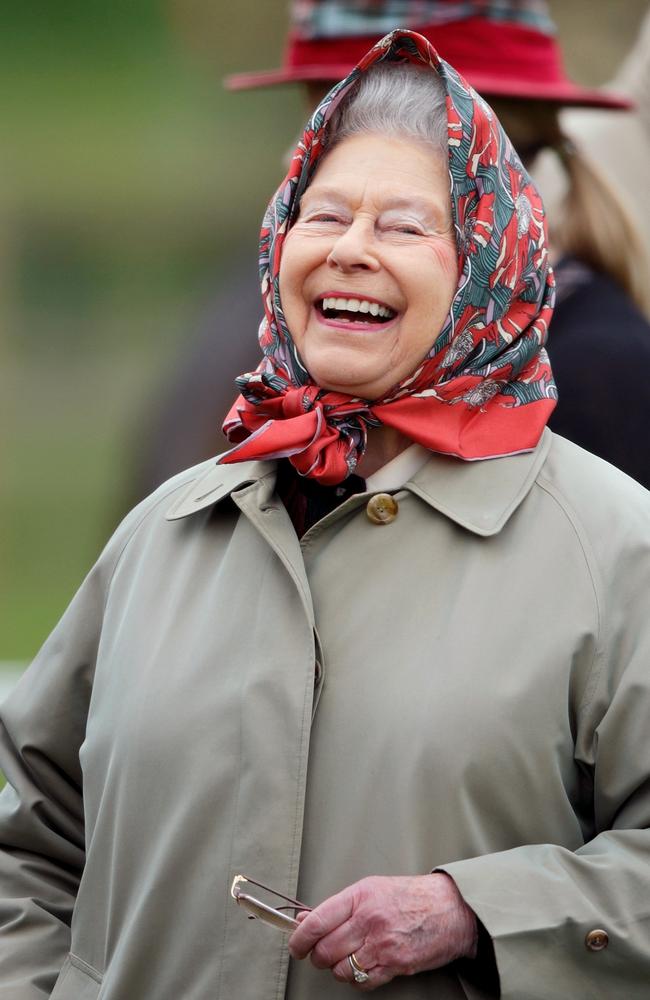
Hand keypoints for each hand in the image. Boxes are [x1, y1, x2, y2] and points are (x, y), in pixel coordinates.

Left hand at [288, 873, 477, 990]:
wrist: (450, 909)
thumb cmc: (410, 896)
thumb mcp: (372, 889)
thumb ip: (339, 905)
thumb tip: (306, 918)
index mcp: (360, 896)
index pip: (317, 921)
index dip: (299, 938)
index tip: (295, 945)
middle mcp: (369, 920)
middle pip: (325, 950)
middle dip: (318, 956)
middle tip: (321, 953)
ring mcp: (382, 944)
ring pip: (340, 969)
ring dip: (338, 968)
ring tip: (346, 957)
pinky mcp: (395, 964)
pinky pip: (362, 982)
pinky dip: (357, 979)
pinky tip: (363, 966)